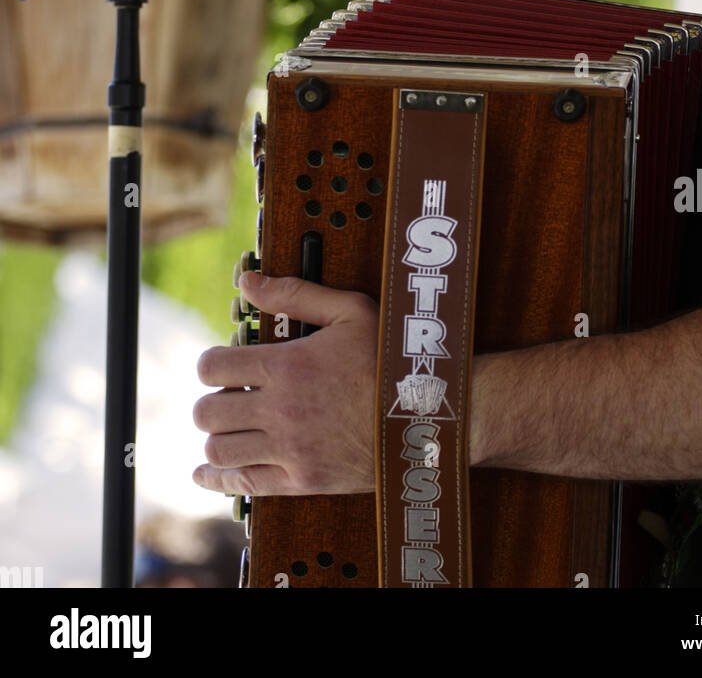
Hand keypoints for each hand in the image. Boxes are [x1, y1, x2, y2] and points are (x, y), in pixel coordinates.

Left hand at [192, 274, 378, 496]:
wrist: (427, 416)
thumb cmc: (391, 360)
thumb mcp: (350, 311)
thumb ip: (295, 293)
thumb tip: (248, 281)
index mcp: (286, 366)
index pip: (213, 366)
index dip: (211, 362)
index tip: (223, 364)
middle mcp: (279, 411)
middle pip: (208, 411)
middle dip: (211, 399)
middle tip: (230, 395)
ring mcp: (288, 450)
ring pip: (219, 449)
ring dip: (217, 435)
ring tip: (232, 426)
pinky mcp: (300, 482)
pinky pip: (242, 486)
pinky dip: (217, 479)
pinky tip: (209, 471)